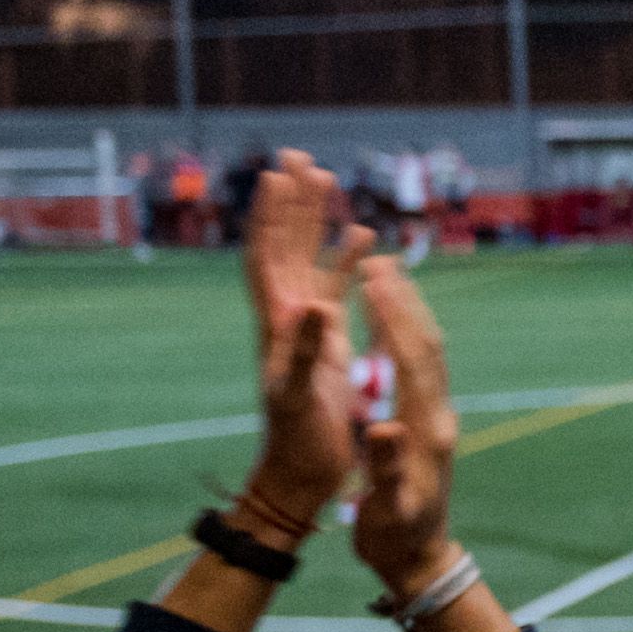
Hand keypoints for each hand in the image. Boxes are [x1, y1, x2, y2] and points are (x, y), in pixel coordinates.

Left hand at [235, 150, 373, 542]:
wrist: (300, 474)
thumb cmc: (298, 442)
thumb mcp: (300, 398)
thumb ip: (304, 352)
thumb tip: (313, 306)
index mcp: (278, 327)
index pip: (268, 259)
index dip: (272, 217)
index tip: (277, 176)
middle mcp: (288, 318)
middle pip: (285, 246)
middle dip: (291, 202)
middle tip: (296, 157)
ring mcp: (306, 327)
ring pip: (307, 260)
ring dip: (315, 220)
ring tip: (325, 180)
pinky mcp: (327, 341)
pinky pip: (335, 287)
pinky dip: (347, 258)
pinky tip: (364, 237)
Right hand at [350, 254, 458, 593]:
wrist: (421, 559)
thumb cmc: (398, 538)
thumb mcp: (390, 509)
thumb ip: (388, 470)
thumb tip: (385, 430)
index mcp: (427, 431)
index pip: (414, 363)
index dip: (396, 321)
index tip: (376, 281)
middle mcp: (438, 416)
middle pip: (426, 347)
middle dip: (404, 303)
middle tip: (381, 260)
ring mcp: (435, 417)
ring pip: (426, 353)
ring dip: (407, 312)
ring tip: (386, 274)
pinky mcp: (427, 422)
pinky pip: (418, 368)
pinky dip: (403, 336)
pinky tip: (387, 321)